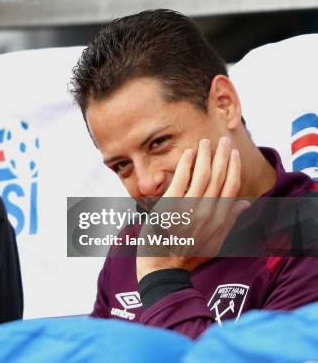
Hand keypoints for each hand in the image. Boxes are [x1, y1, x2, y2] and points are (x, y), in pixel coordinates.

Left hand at [136, 137, 249, 281]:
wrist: (162, 267)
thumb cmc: (187, 256)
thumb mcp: (214, 243)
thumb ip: (229, 222)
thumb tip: (245, 204)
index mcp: (219, 221)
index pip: (232, 188)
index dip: (234, 168)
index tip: (234, 154)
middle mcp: (207, 214)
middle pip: (219, 178)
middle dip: (222, 156)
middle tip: (223, 139)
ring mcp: (189, 210)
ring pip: (202, 176)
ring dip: (205, 156)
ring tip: (206, 142)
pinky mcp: (170, 207)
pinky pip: (181, 180)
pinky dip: (186, 164)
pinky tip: (189, 153)